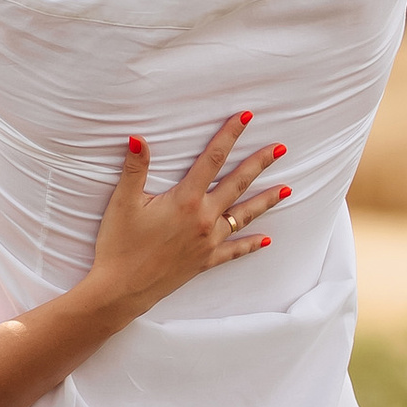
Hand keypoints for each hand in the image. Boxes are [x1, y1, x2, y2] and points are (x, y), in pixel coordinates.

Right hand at [87, 116, 286, 317]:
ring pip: (244, 215)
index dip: (229, 136)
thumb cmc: (119, 244)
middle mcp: (204, 219)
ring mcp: (208, 242)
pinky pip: (235, 251)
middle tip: (280, 148)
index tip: (245, 118)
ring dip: (266, 200)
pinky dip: (251, 244)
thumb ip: (135, 168)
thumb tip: (137, 138)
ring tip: (287, 188)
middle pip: (238, 184)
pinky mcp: (205, 261)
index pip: (212, 160)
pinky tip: (267, 240)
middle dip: (260, 163)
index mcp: (186, 200)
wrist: (121, 289)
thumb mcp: (123, 202)